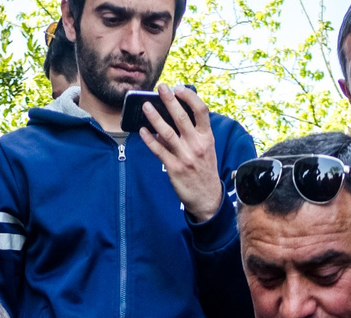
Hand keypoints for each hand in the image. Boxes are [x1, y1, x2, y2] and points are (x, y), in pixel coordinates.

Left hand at [137, 84, 225, 223]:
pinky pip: (159, 151)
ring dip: (155, 117)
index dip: (189, 97)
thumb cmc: (204, 170)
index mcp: (207, 137)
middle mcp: (197, 145)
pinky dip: (149, 140)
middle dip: (169, 100)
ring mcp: (185, 157)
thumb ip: (193, 134)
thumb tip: (172, 118)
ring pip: (167, 132)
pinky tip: (142, 131)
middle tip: (160, 87)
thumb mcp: (206, 149)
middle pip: (181, 117)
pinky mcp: (174, 168)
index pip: (201, 110)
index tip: (179, 88)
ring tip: (146, 106)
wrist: (208, 198)